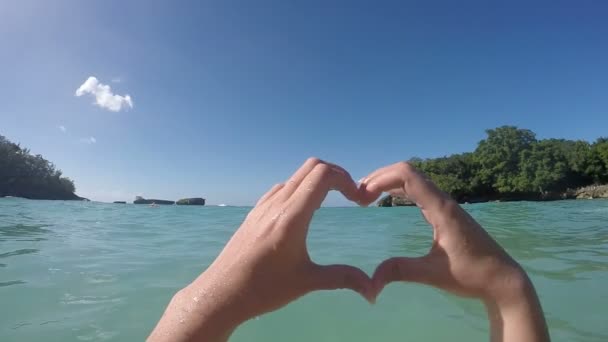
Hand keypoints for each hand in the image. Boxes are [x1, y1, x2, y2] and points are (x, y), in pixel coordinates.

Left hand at [149, 158, 372, 341]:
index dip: (346, 179)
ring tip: (331, 201)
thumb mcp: (308, 282)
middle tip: (349, 194)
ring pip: (295, 175)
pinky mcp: (255, 212)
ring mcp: (264, 205)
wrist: (222, 293)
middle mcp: (277, 203)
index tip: (357, 199)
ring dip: (317, 180)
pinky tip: (304, 211)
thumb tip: (373, 290)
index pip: (323, 175)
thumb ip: (343, 278)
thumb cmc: (264, 288)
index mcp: (292, 216)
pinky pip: (282, 187)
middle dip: (336, 174)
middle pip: (312, 167)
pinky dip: (300, 188)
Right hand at [358, 162, 549, 341]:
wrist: (503, 279)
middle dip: (380, 178)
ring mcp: (446, 205)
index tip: (363, 196)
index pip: (408, 176)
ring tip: (366, 195)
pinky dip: (399, 189)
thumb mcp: (432, 275)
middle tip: (357, 195)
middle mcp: (444, 201)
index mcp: (442, 209)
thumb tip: (370, 283)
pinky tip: (388, 199)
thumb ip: (400, 272)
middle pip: (408, 172)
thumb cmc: (472, 275)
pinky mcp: (446, 212)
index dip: (381, 179)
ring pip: (414, 179)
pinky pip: (419, 190)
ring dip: (389, 181)